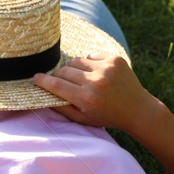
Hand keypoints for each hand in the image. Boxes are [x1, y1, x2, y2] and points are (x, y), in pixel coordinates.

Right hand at [32, 54, 164, 133]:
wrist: (138, 109)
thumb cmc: (107, 116)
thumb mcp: (82, 118)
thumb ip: (61, 107)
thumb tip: (42, 94)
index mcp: (86, 98)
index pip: (55, 84)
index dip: (42, 80)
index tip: (35, 78)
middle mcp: (96, 82)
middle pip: (64, 70)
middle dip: (59, 76)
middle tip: (63, 83)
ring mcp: (107, 68)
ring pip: (76, 61)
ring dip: (75, 69)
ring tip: (83, 79)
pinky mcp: (115, 59)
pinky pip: (91, 55)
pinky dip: (90, 63)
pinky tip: (98, 74)